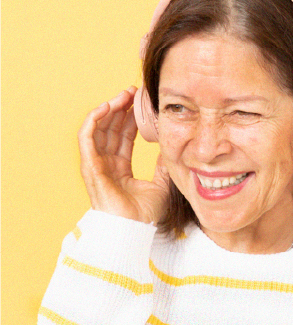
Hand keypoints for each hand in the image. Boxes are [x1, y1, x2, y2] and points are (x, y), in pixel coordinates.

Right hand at [77, 86, 169, 223]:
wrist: (133, 232)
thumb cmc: (144, 216)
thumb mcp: (161, 184)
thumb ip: (165, 165)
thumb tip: (174, 146)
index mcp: (120, 169)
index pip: (123, 136)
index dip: (130, 119)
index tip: (141, 103)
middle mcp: (106, 165)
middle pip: (110, 129)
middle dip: (121, 109)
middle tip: (133, 93)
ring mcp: (96, 166)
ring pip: (98, 129)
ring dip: (108, 110)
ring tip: (123, 95)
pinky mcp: (90, 167)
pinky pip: (87, 139)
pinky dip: (93, 121)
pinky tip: (105, 107)